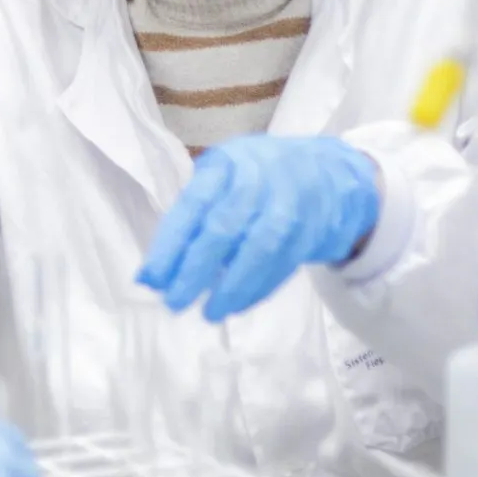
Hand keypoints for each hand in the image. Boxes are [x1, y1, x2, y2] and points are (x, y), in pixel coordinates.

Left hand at [136, 134, 379, 321]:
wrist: (326, 173)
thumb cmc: (255, 177)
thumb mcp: (223, 176)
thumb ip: (193, 214)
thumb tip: (154, 272)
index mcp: (226, 163)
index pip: (194, 205)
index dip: (171, 243)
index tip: (151, 278)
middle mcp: (258, 179)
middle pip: (224, 228)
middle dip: (195, 270)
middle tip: (174, 302)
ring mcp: (289, 204)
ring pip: (258, 250)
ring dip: (231, 287)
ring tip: (209, 313)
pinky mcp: (311, 230)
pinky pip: (282, 265)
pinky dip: (257, 289)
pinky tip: (237, 305)